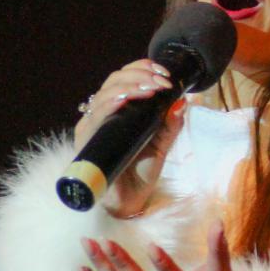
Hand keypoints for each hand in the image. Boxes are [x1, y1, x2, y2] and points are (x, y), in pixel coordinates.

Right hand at [76, 59, 183, 217]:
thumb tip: (182, 102)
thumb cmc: (142, 171)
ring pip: (104, 94)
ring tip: (150, 89)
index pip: (125, 78)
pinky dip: (109, 105)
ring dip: (129, 87)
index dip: (142, 69)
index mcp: (120, 109)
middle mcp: (104, 113)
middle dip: (139, 76)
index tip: (164, 74)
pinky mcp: (87, 140)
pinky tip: (123, 100)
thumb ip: (171, 125)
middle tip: (161, 82)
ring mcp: (93, 126)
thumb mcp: (163, 145)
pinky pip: (95, 117)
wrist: (130, 201)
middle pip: (114, 80)